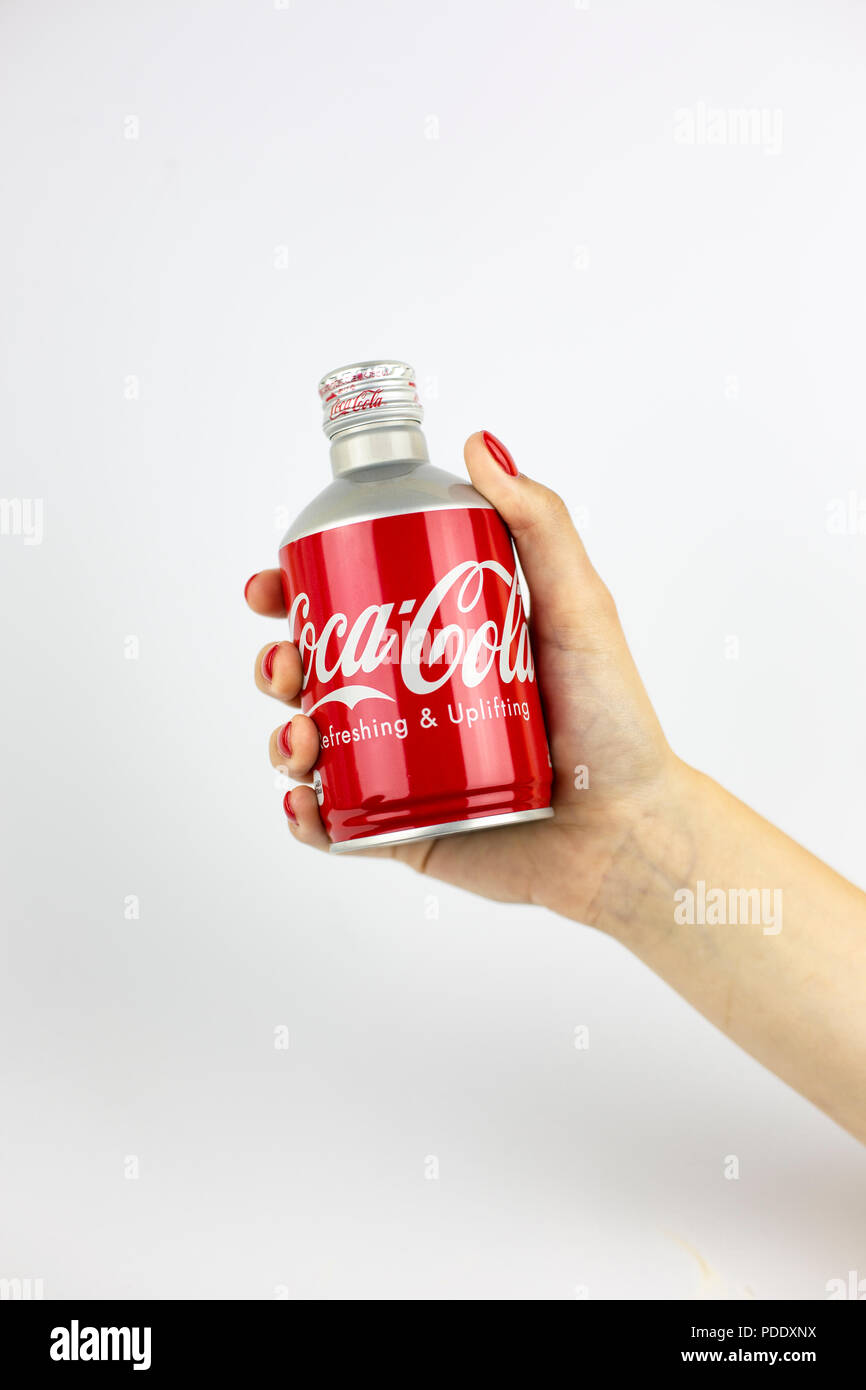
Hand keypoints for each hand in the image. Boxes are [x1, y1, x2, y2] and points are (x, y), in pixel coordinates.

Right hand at [246, 431, 679, 925]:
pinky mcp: (404, 831)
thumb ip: (539, 524)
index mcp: (436, 647)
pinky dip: (305, 818)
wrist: (630, 829)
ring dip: (282, 737)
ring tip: (302, 735)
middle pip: (314, 675)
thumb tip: (479, 443)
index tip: (272, 584)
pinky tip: (307, 803)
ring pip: (313, 748)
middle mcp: (410, 703)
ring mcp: (403, 769)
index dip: (295, 593)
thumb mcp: (579, 608)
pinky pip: (337, 826)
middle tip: (285, 661)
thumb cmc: (614, 721)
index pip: (348, 609)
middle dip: (277, 663)